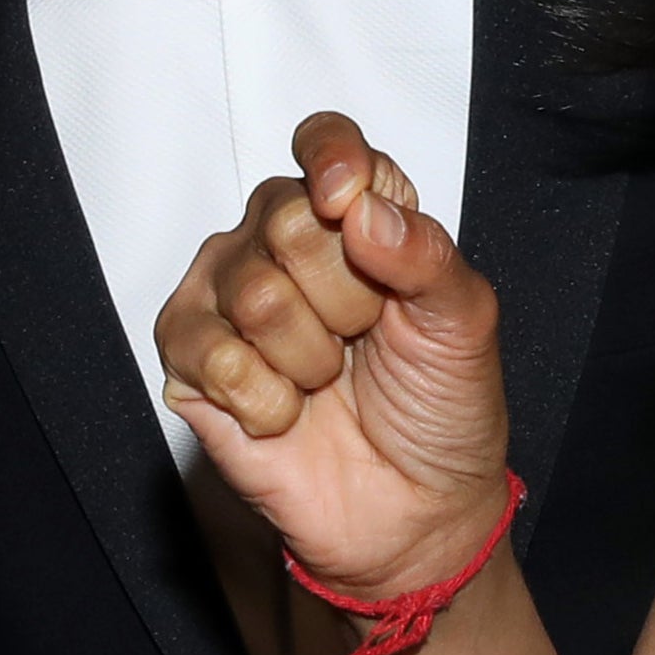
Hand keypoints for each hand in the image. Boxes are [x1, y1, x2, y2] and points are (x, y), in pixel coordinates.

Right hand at [155, 112, 511, 602]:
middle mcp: (277, 241)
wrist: (415, 513)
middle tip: (364, 341)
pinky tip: (287, 415)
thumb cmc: (441, 408)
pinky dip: (265, 400)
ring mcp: (225, 298)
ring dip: (309, 359)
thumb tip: (359, 206)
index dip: (329, 159)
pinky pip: (211, 354)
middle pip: (285, 219)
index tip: (347, 198)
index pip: (322, 142)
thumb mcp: (465, 324)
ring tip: (327, 383)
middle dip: (345, 298)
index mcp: (352, 213)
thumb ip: (425, 253)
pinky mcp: (189, 362)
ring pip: (252, 293)